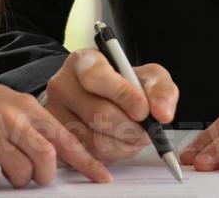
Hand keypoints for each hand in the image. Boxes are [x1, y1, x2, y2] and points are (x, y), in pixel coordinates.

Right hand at [0, 71, 112, 190]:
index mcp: (28, 108)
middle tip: (35, 176)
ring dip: (18, 180)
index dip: (87, 162)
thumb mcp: (15, 103)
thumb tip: (59, 154)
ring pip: (20, 174)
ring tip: (5, 167)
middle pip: (45, 159)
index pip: (65, 139)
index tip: (102, 178)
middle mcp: (12, 121)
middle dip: (44, 176)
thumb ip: (36, 126)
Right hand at [43, 48, 178, 161]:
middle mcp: (62, 86)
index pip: (96, 77)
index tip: (143, 109)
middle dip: (130, 127)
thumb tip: (162, 113)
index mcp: (82, 62)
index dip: (123, 95)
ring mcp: (56, 115)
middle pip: (97, 113)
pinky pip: (89, 157)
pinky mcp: (58, 142)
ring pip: (94, 140)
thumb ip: (160, 89)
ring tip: (135, 135)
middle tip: (147, 130)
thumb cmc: (124, 85)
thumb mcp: (146, 76)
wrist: (101, 98)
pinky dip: (113, 156)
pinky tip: (123, 145)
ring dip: (124, 144)